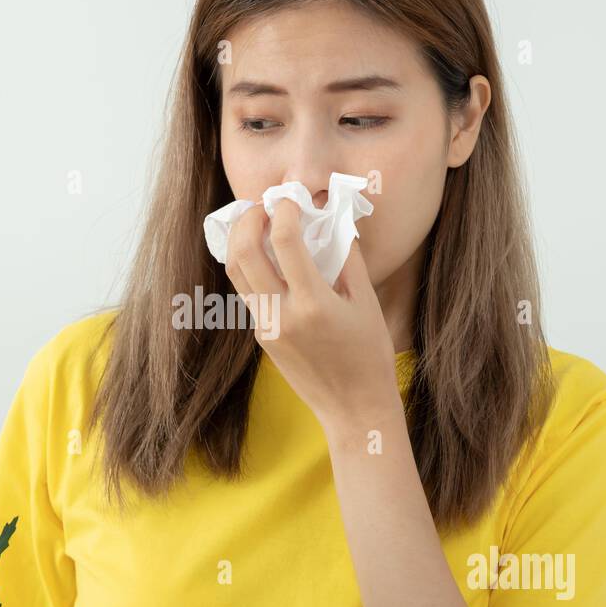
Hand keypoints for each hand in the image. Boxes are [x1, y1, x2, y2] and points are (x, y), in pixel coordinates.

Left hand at [223, 197, 400, 430]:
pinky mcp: (261, 336)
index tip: (292, 197)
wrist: (353, 409)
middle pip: (244, 251)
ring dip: (240, 239)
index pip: (285, 240)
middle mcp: (281, 315)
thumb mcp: (366, 302)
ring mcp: (266, 328)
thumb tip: (332, 216)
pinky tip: (266, 253)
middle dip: (248, 218)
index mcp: (312, 304)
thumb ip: (346, 256)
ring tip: (256, 221)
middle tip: (262, 203)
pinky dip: (250, 264)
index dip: (284, 208)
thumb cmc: (369, 355)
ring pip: (236, 271)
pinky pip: (248, 291)